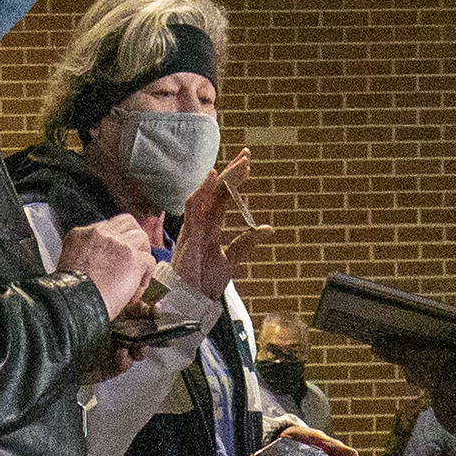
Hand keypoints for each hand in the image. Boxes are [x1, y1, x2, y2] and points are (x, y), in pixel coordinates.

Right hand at [59, 211, 158, 319]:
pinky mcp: (134, 259)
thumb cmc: (71, 294)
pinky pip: (149, 261)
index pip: (104, 228)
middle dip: (133, 235)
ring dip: (143, 254)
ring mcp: (119, 244)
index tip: (114, 257)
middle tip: (134, 253)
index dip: (114, 242)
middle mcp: (99, 234)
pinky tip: (137, 290)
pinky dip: (146, 276)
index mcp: (80, 235)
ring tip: (139, 272)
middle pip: (126, 221)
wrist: (77, 305)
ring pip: (141, 237)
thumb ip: (85, 257)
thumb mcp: (70, 266)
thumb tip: (101, 265)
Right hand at [170, 154, 260, 295]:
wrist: (191, 300)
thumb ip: (245, 243)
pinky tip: (213, 176)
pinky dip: (203, 190)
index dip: (235, 180)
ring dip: (223, 178)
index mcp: (211, 226)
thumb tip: (266, 229)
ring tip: (240, 164)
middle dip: (232, 172)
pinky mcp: (188, 233)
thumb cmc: (204, 282)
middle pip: (217, 191)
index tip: (248, 164)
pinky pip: (194, 207)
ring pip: (208, 194)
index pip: (224, 197)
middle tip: (247, 155)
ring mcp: (194, 226)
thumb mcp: (231, 261)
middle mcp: (202, 222)